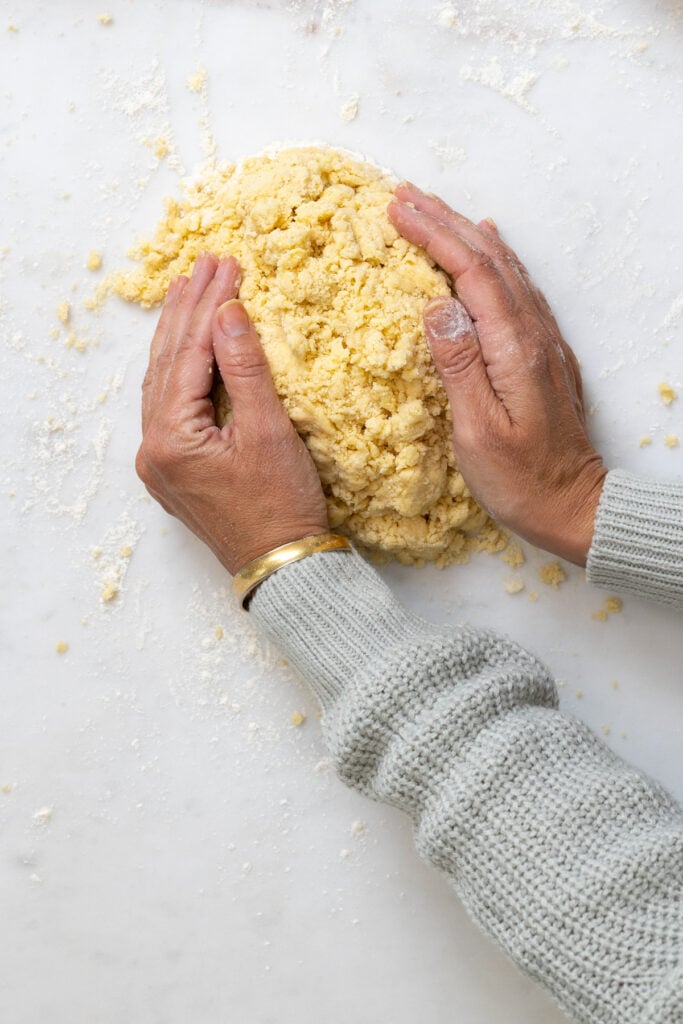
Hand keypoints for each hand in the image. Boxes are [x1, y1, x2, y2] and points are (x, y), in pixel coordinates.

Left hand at [135, 254, 328, 573]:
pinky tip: (188, 345)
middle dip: (189, 310)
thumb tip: (228, 311)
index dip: (209, 307)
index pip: (188, 355)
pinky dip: (182, 369)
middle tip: (207, 263)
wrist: (283, 566)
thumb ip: (245, 368)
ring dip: (180, 334)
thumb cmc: (281, 506)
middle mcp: (153, 449)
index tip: (228, 266)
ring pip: (164, 381)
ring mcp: (160, 460)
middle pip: (168, 362)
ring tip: (191, 289)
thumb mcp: (268, 431)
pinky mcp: (174, 468)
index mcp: (170, 439)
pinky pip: (170, 404)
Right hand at [388, 183, 606, 565]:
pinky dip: (494, 259)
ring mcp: (542, 342)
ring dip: (466, 234)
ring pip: (504, 269)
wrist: (574, 504)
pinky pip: (516, 288)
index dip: (434, 237)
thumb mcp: (478, 432)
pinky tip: (486, 247)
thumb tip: (436, 305)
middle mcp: (533, 335)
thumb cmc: (521, 480)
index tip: (397, 211)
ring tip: (433, 210)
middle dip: (445, 222)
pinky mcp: (542, 354)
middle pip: (488, 260)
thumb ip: (459, 365)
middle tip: (404, 196)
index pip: (472, 274)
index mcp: (514, 348)